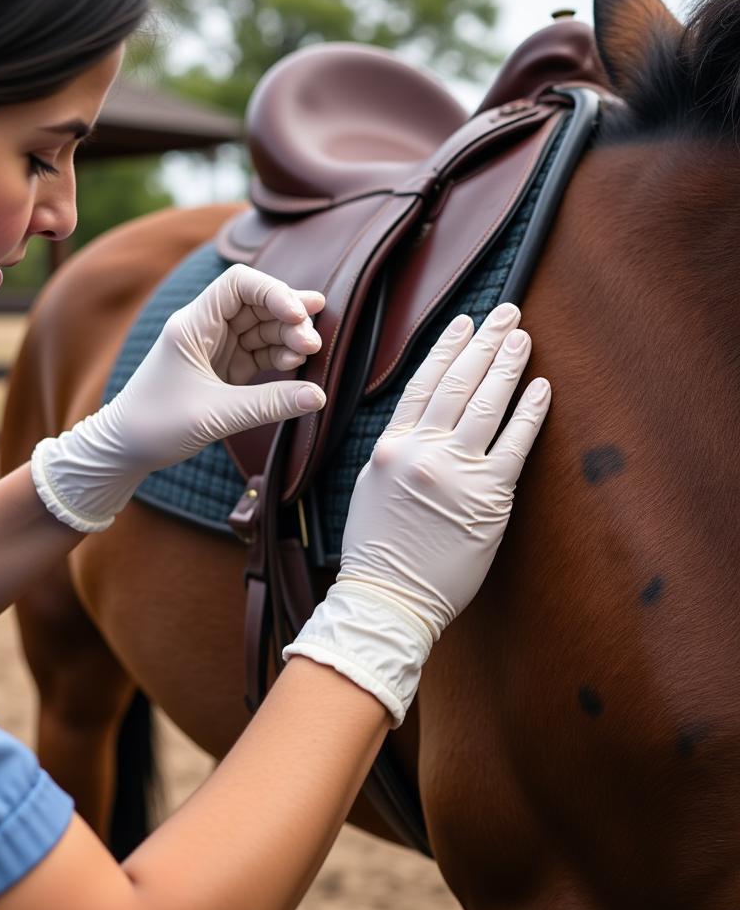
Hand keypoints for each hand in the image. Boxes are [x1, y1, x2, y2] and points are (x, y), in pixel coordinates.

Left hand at [31, 264, 326, 531]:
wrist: (124, 450)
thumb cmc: (155, 426)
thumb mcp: (215, 415)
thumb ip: (269, 403)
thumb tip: (319, 396)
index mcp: (193, 324)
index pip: (240, 283)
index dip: (274, 291)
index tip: (300, 316)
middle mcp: (205, 328)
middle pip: (257, 303)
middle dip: (289, 318)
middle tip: (313, 344)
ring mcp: (215, 348)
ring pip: (262, 328)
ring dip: (288, 338)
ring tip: (310, 354)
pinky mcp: (223, 370)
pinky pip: (258, 353)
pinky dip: (279, 357)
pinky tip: (296, 366)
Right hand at [283, 303, 550, 724]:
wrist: (388, 596)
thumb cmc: (377, 547)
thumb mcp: (369, 486)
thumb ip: (395, 449)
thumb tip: (422, 421)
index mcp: (390, 445)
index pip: (422, 383)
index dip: (447, 348)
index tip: (464, 323)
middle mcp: (421, 450)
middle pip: (458, 383)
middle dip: (484, 342)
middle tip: (506, 313)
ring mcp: (455, 471)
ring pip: (485, 404)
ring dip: (507, 365)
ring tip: (522, 337)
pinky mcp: (487, 497)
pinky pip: (514, 444)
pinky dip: (528, 412)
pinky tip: (540, 387)